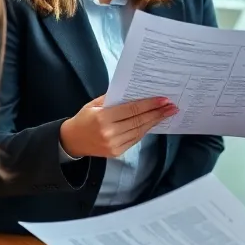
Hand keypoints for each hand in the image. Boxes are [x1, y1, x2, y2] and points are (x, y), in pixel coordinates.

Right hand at [60, 95, 177, 157]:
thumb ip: (113, 98)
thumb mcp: (94, 104)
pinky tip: (154, 123)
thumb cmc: (84, 118)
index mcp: (103, 118)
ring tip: (167, 114)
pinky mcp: (116, 152)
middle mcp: (109, 133)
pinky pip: (135, 139)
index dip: (149, 105)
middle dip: (157, 113)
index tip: (164, 100)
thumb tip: (136, 91)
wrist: (71, 141)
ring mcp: (113, 145)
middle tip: (172, 106)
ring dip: (155, 122)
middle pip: (139, 121)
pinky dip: (145, 130)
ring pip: (139, 131)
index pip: (132, 110)